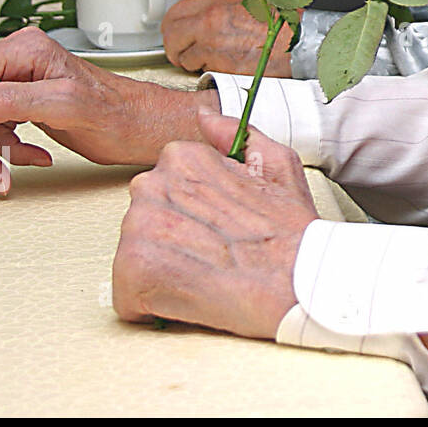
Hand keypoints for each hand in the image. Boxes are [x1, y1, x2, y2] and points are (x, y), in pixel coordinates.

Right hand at [0, 26, 220, 192]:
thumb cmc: (119, 112)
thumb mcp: (66, 106)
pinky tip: (35, 158)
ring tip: (12, 170)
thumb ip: (13, 100)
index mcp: (25, 50)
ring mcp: (21, 83)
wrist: (143, 127)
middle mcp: (19, 61)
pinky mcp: (26, 104)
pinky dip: (6, 151)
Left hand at [112, 115, 317, 339]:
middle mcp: (153, 185)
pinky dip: (153, 307)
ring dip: (163, 274)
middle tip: (213, 256)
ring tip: (205, 276)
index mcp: (182, 159)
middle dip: (172, 244)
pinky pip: (127, 296)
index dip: (191, 218)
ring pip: (134, 257)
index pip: (162, 191)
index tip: (215, 231)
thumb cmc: (291, 234)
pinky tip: (189, 297)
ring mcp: (139, 227)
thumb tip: (205, 118)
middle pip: (143, 223)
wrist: (300, 281)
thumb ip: (237, 134)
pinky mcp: (133, 269)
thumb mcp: (278, 166)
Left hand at [162, 0, 293, 76]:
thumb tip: (205, 19)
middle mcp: (211, 21)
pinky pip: (202, 71)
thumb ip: (221, 10)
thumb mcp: (248, 5)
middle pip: (171, 35)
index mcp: (218, 4)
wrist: (298, 43)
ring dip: (192, 62)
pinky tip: (222, 68)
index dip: (172, 26)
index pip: (176, 12)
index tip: (176, 33)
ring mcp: (214, 44)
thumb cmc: (282, 26)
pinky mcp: (221, 66)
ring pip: (184, 57)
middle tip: (181, 52)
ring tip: (207, 61)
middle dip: (174, 46)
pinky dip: (208, 72)